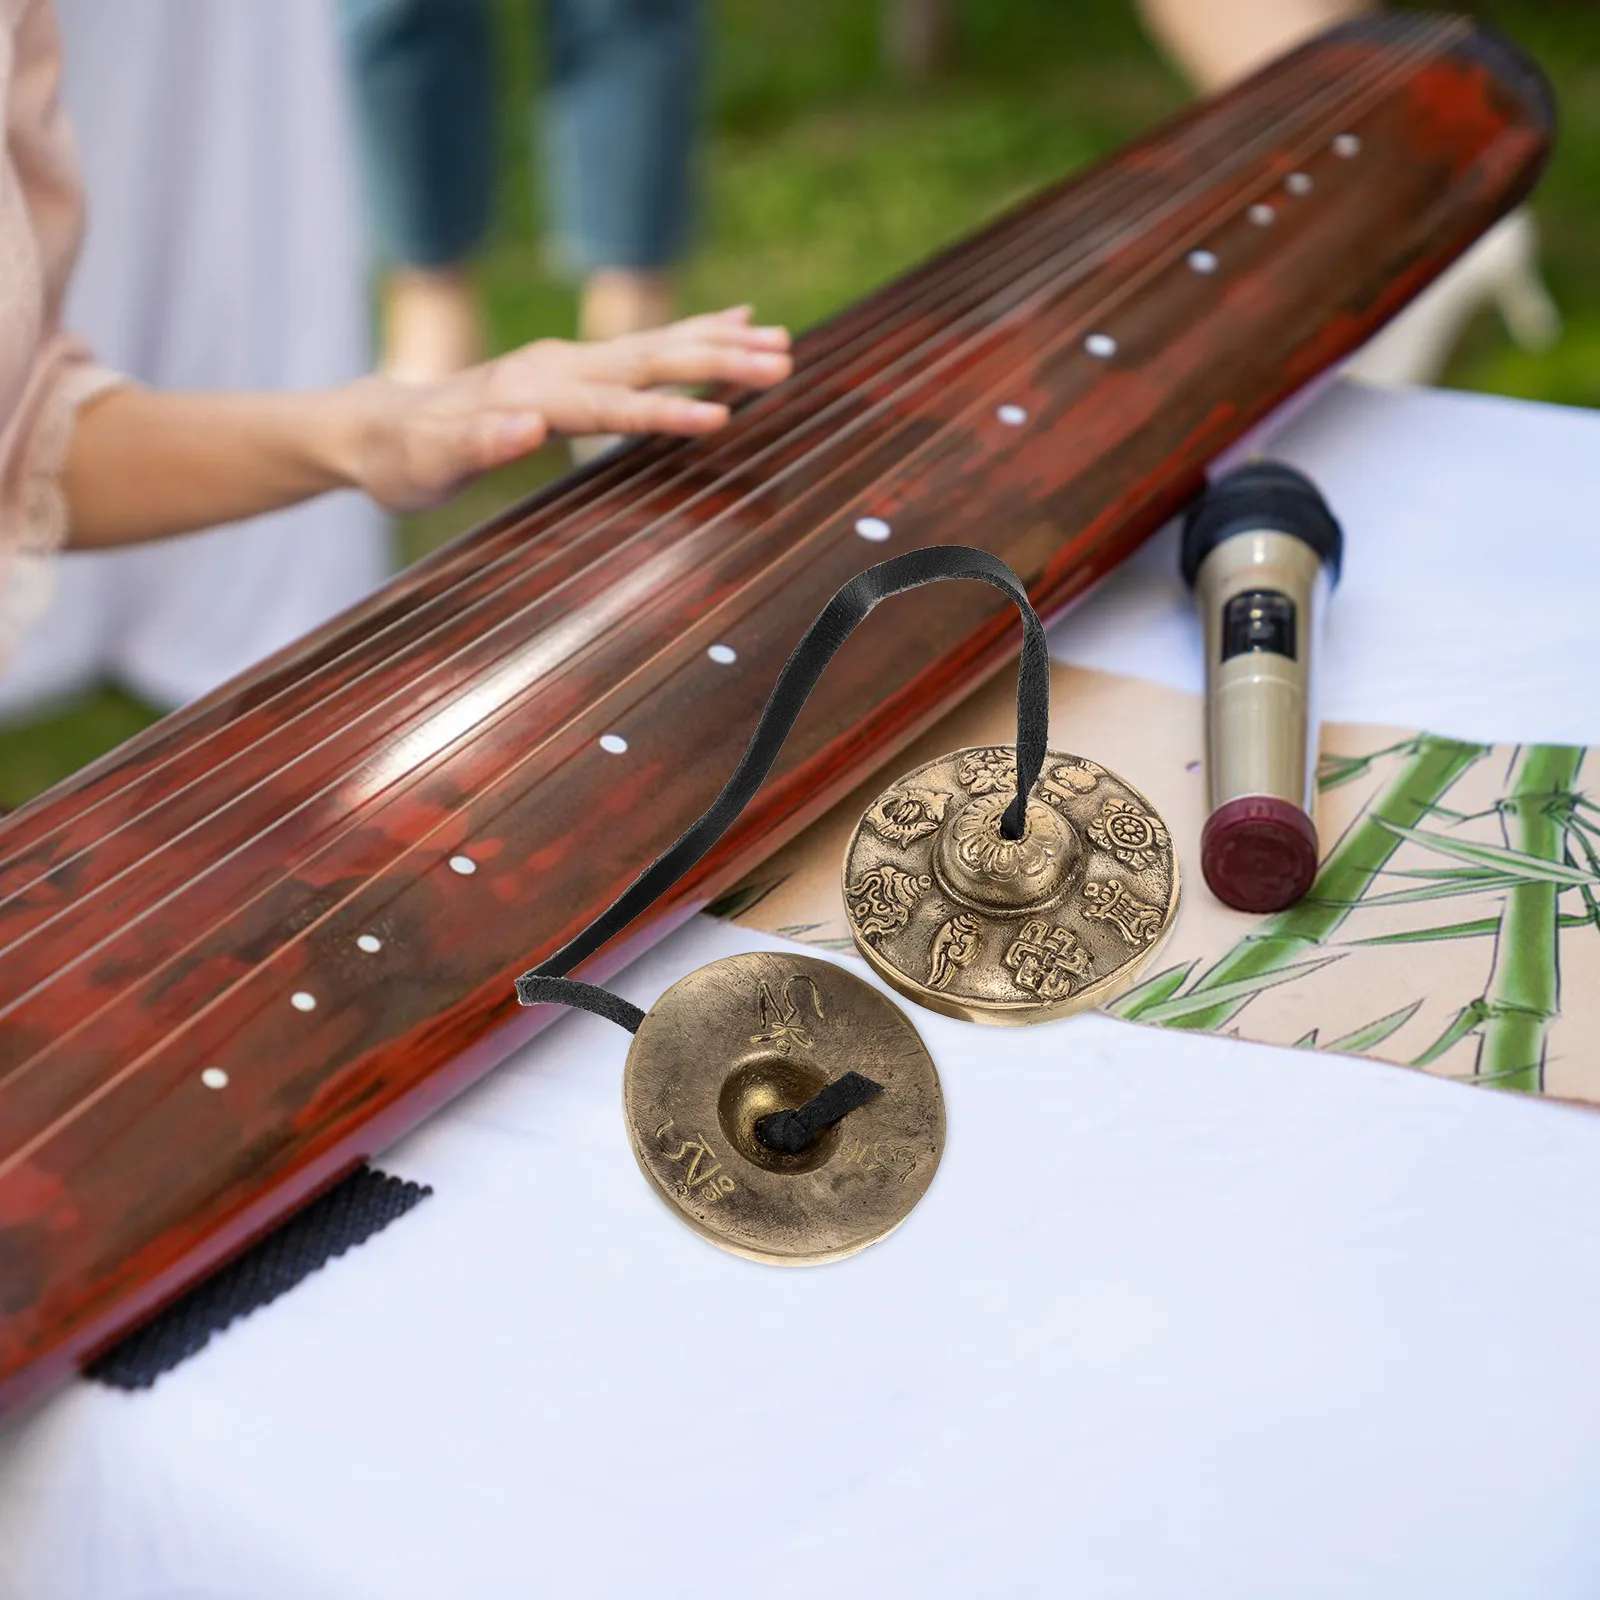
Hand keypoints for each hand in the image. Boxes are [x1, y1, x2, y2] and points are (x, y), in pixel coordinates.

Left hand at [338, 306, 792, 512]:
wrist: (374, 425)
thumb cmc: (402, 457)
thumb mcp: (427, 463)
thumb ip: (476, 443)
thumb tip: (527, 425)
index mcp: (532, 391)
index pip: (612, 402)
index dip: (664, 410)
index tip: (718, 417)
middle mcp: (558, 365)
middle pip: (650, 357)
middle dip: (717, 358)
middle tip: (782, 360)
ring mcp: (568, 360)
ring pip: (658, 343)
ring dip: (720, 340)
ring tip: (781, 340)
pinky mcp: (574, 366)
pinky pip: (647, 344)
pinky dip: (695, 329)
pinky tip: (736, 319)